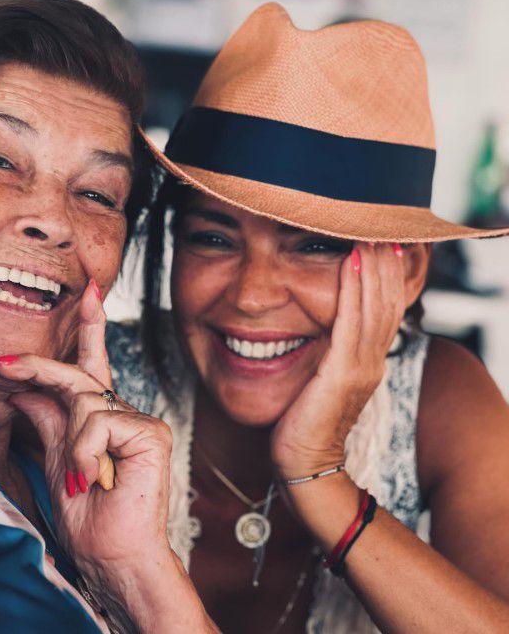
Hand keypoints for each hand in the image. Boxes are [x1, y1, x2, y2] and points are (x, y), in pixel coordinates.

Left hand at [0, 280, 172, 577]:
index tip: (89, 291)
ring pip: (86, 402)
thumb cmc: (88, 516)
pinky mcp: (151, 432)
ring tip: (76, 477)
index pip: (94, 365)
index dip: (91, 327)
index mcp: (104, 419)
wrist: (111, 553)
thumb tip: (25, 393)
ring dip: (69, 442)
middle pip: (81, 375)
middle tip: (3, 365)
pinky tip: (91, 476)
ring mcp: (141, 421)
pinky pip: (101, 421)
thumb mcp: (56, 461)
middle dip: (41, 368)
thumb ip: (48, 423)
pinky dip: (85, 450)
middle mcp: (125, 414)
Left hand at [271, 243, 405, 479]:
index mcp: (369, 361)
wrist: (304, 461)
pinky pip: (351, 322)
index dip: (387, 276)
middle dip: (385, 264)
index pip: (385, 310)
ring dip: (373, 267)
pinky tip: (350, 264)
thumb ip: (331, 351)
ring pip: (375, 307)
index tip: (384, 245)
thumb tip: (323, 325)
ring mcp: (361, 367)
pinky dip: (353, 290)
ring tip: (369, 235)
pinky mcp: (342, 373)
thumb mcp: (324, 377)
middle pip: (387, 302)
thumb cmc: (305, 419)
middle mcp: (372, 361)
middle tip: (382, 229)